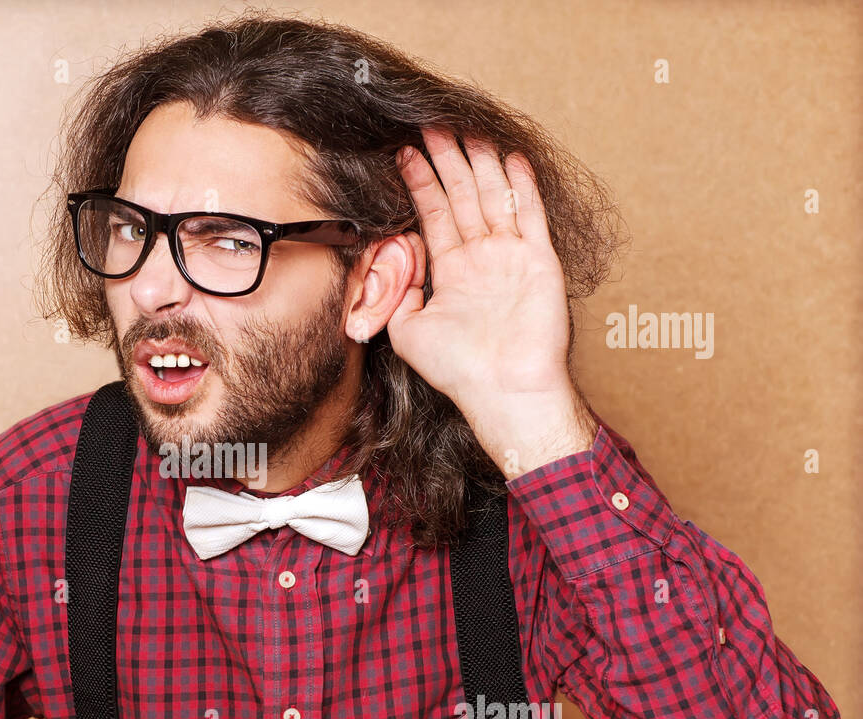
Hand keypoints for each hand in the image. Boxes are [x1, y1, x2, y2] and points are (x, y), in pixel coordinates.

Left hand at [388, 126, 596, 477]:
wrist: (504, 390)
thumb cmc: (458, 370)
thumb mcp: (408, 331)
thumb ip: (395, 294)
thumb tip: (385, 265)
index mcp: (451, 273)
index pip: (433, 216)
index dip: (419, 183)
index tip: (403, 152)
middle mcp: (480, 260)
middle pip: (462, 196)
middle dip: (447, 160)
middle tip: (432, 122)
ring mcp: (511, 257)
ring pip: (493, 197)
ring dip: (480, 162)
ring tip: (467, 128)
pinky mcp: (538, 261)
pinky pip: (530, 214)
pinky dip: (521, 186)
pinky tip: (510, 157)